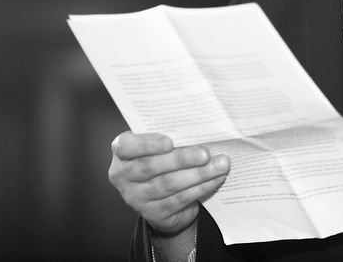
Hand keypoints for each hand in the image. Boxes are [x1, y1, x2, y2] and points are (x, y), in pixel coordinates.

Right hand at [108, 131, 229, 235]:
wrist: (164, 197)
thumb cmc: (164, 160)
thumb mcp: (161, 147)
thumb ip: (173, 137)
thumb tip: (202, 129)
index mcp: (122, 153)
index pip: (126, 146)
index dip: (147, 144)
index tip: (170, 141)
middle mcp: (123, 175)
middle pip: (150, 166)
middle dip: (181, 159)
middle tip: (205, 154)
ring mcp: (136, 197)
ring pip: (167, 184)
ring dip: (198, 174)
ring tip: (220, 165)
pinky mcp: (153, 213)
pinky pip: (179, 199)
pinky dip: (201, 187)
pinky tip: (216, 178)